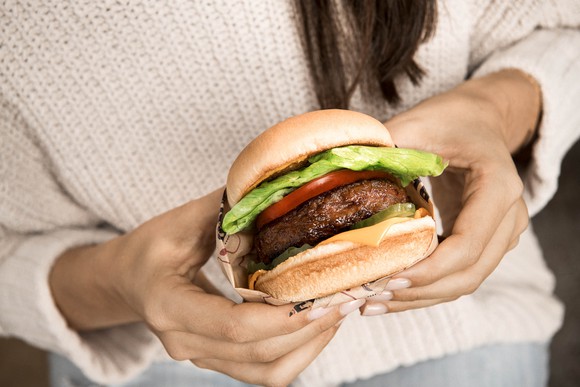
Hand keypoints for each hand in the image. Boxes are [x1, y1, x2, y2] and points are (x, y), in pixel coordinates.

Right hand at [51, 188, 360, 385]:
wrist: (128, 280)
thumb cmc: (150, 249)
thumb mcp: (179, 221)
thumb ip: (223, 209)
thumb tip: (271, 191)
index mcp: (169, 306)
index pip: (233, 326)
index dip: (282, 317)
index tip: (321, 297)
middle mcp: (184, 342)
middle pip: (257, 352)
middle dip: (308, 329)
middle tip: (345, 298)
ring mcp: (201, 357)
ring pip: (266, 371)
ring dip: (309, 345)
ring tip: (339, 311)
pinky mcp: (216, 360)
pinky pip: (264, 372)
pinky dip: (297, 354)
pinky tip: (317, 325)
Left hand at [361, 69, 539, 315]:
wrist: (480, 119)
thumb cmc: (450, 119)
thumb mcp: (418, 124)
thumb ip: (385, 148)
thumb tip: (338, 174)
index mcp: (498, 186)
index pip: (466, 245)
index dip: (427, 271)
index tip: (385, 279)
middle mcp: (510, 215)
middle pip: (468, 274)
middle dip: (418, 293)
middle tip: (369, 299)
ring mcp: (504, 232)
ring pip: (466, 282)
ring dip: (420, 298)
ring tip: (372, 303)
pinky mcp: (488, 241)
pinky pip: (461, 274)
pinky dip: (428, 288)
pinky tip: (390, 292)